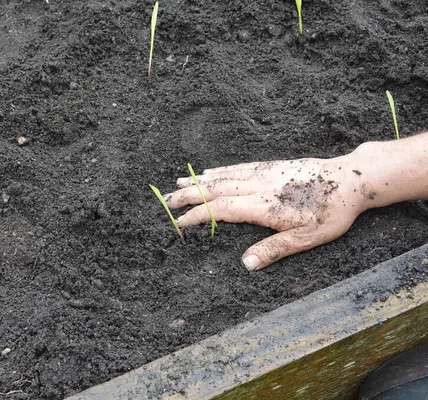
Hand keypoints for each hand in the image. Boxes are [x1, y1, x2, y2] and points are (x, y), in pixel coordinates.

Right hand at [164, 154, 368, 269]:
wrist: (351, 180)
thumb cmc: (331, 212)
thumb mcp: (306, 238)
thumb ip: (274, 250)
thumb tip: (245, 264)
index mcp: (263, 206)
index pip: (221, 210)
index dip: (198, 216)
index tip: (179, 222)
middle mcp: (258, 186)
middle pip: (215, 189)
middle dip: (189, 195)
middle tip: (166, 200)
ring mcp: (263, 173)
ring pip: (223, 176)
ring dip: (199, 181)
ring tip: (178, 183)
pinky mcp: (270, 166)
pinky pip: (237, 167)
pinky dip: (219, 171)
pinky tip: (210, 172)